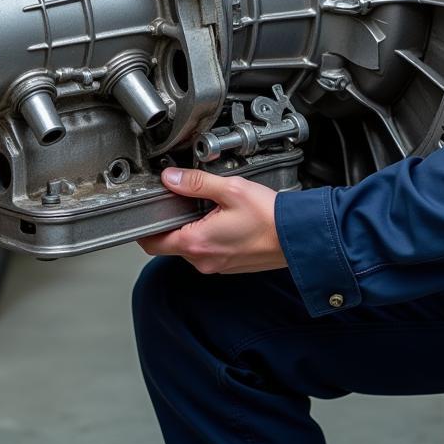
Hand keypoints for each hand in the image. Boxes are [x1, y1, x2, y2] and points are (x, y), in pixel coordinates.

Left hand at [137, 167, 287, 273]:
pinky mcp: (229, 264)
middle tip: (177, 199)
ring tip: (204, 204)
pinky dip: (206, 233)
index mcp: (197, 243)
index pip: (151, 242)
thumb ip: (196, 183)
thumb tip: (170, 178)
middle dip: (168, 222)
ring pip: (189, 246)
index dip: (145, 224)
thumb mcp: (230, 190)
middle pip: (169, 243)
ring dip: (189, 226)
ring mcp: (217, 265)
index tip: (148, 208)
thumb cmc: (269, 217)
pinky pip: (207, 249)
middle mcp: (203, 260)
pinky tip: (220, 216)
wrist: (298, 237)